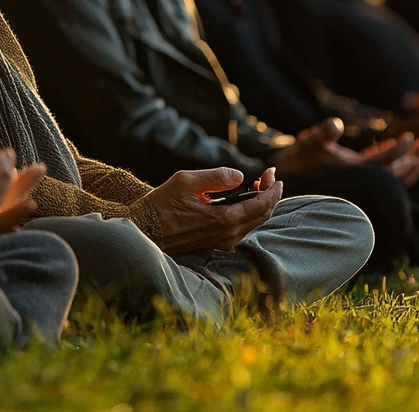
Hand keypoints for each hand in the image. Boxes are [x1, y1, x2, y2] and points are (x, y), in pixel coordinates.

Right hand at [147, 167, 282, 255]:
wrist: (145, 230)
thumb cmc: (162, 204)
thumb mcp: (187, 181)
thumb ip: (217, 177)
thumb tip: (240, 176)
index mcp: (224, 219)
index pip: (262, 205)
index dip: (272, 188)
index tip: (274, 174)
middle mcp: (228, 235)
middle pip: (262, 215)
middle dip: (269, 193)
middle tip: (268, 176)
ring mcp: (222, 242)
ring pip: (254, 223)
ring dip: (260, 203)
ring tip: (258, 185)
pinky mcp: (216, 244)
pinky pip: (242, 228)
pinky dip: (249, 213)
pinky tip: (244, 200)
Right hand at [271, 117, 418, 185]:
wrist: (291, 178)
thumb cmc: (300, 159)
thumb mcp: (308, 142)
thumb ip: (322, 133)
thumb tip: (334, 125)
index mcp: (355, 171)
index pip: (385, 163)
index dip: (400, 150)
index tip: (410, 136)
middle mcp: (364, 180)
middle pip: (401, 175)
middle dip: (418, 157)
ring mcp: (366, 182)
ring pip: (400, 178)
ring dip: (415, 163)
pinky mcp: (364, 180)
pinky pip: (392, 178)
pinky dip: (403, 167)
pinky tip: (401, 153)